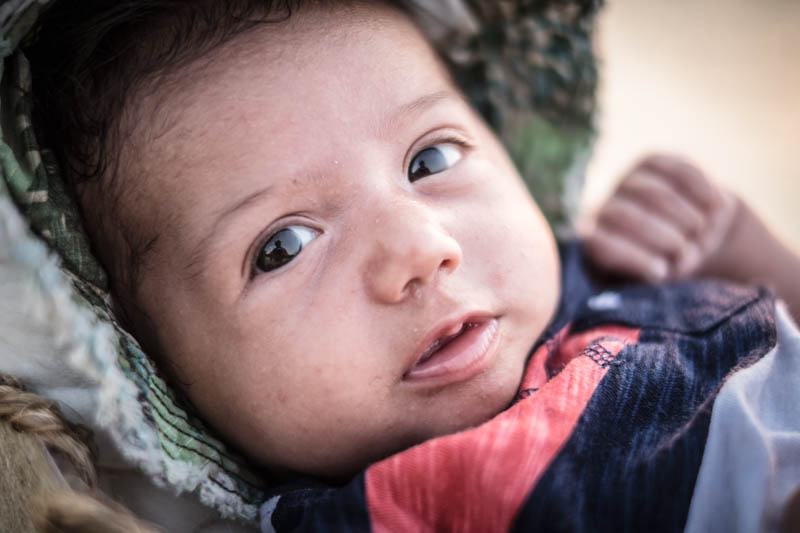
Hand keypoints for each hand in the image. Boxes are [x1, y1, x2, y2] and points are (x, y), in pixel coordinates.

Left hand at [584, 154, 738, 282]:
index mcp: (596, 240)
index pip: (602, 245)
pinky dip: (697, 188)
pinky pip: (674, 171)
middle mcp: (604, 207)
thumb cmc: (671, 262)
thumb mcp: (665, 275)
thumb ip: (663, 272)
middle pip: (626, 216)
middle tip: (686, 248)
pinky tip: (712, 203)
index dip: (632, 258)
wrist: (692, 233)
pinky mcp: (651, 162)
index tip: (662, 272)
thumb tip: (670, 265)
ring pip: (653, 193)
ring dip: (681, 214)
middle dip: (660, 235)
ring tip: (700, 228)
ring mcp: (626, 182)